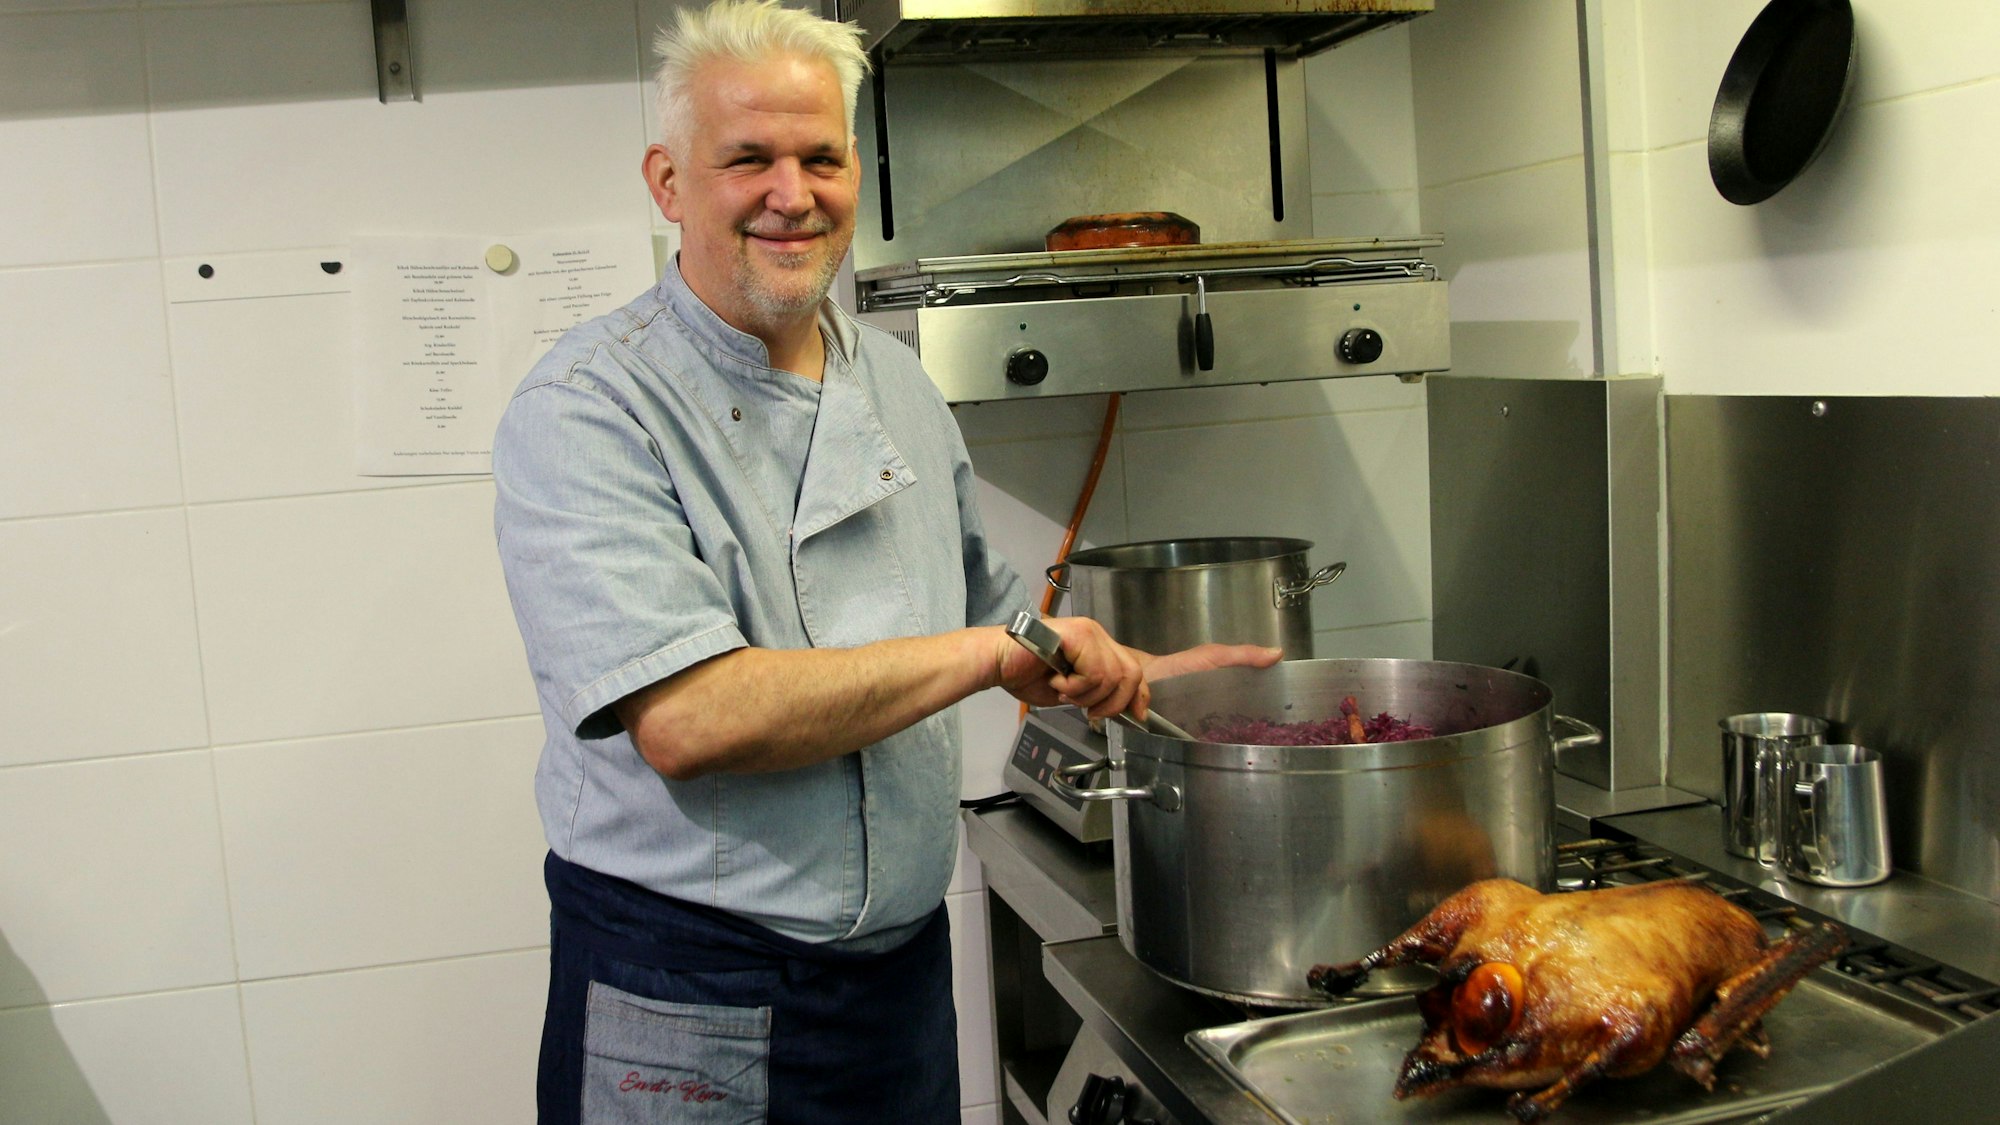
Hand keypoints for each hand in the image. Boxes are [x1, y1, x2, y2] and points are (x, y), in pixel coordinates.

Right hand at [995, 619, 1282, 721]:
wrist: (1002, 662)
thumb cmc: (1039, 679)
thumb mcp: (1088, 699)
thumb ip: (1117, 701)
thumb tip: (1134, 711)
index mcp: (1127, 660)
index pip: (1191, 658)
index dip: (1234, 659)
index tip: (1272, 656)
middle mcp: (1120, 643)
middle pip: (1144, 684)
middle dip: (1114, 705)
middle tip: (1082, 702)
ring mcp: (1103, 636)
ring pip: (1122, 683)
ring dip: (1088, 699)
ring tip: (1065, 690)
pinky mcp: (1085, 635)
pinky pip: (1098, 677)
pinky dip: (1074, 689)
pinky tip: (1057, 679)